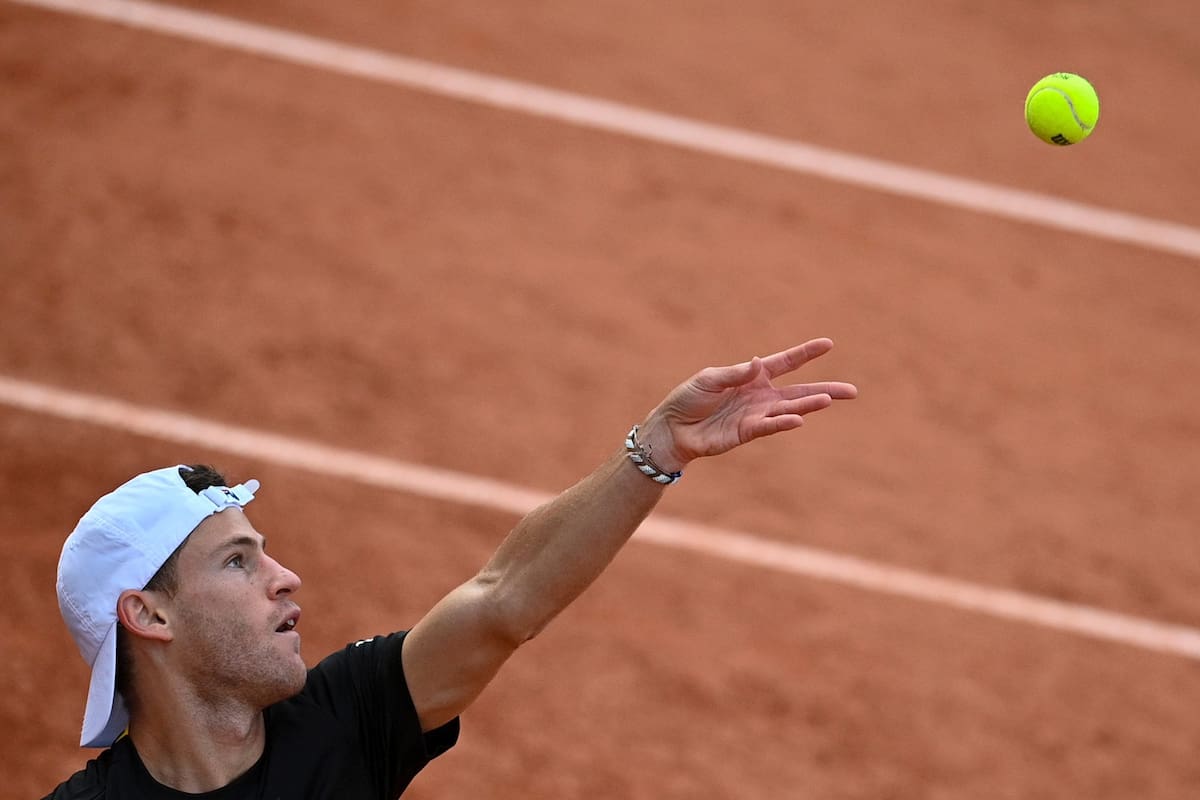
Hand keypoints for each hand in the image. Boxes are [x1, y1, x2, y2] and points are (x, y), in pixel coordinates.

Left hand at [637, 338, 856, 471]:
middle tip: (851, 391)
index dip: (806, 353)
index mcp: (753, 375)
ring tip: (828, 399)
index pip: (785, 362)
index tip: (828, 343)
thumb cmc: (689, 399)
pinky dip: (782, 423)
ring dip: (808, 404)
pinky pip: (768, 426)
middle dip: (824, 389)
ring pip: (789, 408)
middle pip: (799, 390)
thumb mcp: (710, 378)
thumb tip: (759, 362)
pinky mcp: (747, 432)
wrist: (673, 428)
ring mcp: (756, 414)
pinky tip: (798, 419)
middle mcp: (760, 395)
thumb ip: (736, 372)